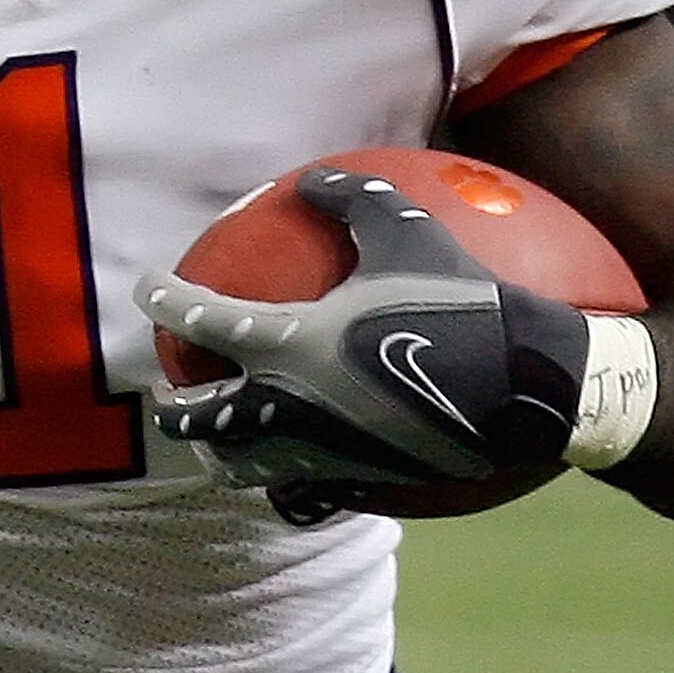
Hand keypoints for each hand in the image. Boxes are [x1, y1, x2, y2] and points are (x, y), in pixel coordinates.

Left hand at [138, 167, 589, 506]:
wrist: (522, 385)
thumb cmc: (463, 297)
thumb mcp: (407, 230)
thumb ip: (350, 198)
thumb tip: (312, 177)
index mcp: (287, 341)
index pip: (200, 320)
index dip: (164, 299)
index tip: (150, 288)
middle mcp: (285, 404)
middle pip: (193, 417)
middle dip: (170, 402)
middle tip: (171, 384)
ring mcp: (313, 451)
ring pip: (232, 465)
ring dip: (212, 448)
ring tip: (214, 431)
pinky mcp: (347, 482)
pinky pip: (292, 495)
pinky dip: (276, 483)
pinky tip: (281, 468)